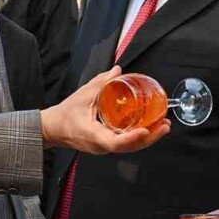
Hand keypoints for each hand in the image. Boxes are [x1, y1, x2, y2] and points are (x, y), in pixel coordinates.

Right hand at [40, 67, 170, 154]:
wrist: (53, 128)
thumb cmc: (65, 114)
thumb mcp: (82, 95)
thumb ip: (101, 82)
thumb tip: (118, 71)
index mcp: (93, 135)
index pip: (116, 142)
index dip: (132, 138)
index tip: (146, 130)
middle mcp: (101, 146)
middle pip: (129, 147)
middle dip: (150, 138)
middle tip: (165, 125)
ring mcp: (104, 148)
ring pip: (129, 148)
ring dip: (148, 139)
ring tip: (163, 127)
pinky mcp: (106, 145)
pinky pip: (125, 145)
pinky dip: (139, 138)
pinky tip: (149, 129)